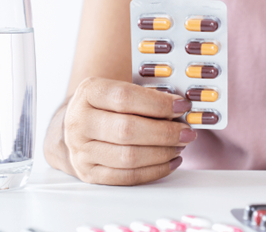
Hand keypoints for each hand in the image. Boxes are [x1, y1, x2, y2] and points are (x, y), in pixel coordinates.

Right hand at [61, 77, 194, 184]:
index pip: (125, 97)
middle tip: (187, 132)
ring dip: (162, 153)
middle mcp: (80, 122)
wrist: (78, 127)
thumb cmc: (107, 106)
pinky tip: (170, 161)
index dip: (158, 103)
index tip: (182, 107)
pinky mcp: (89, 173)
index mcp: (89, 93)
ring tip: (180, 145)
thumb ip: (146, 95)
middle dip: (165, 132)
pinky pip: (126, 177)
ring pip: (128, 157)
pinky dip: (154, 171)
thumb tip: (180, 109)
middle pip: (127, 130)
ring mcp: (81, 150)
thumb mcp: (119, 89)